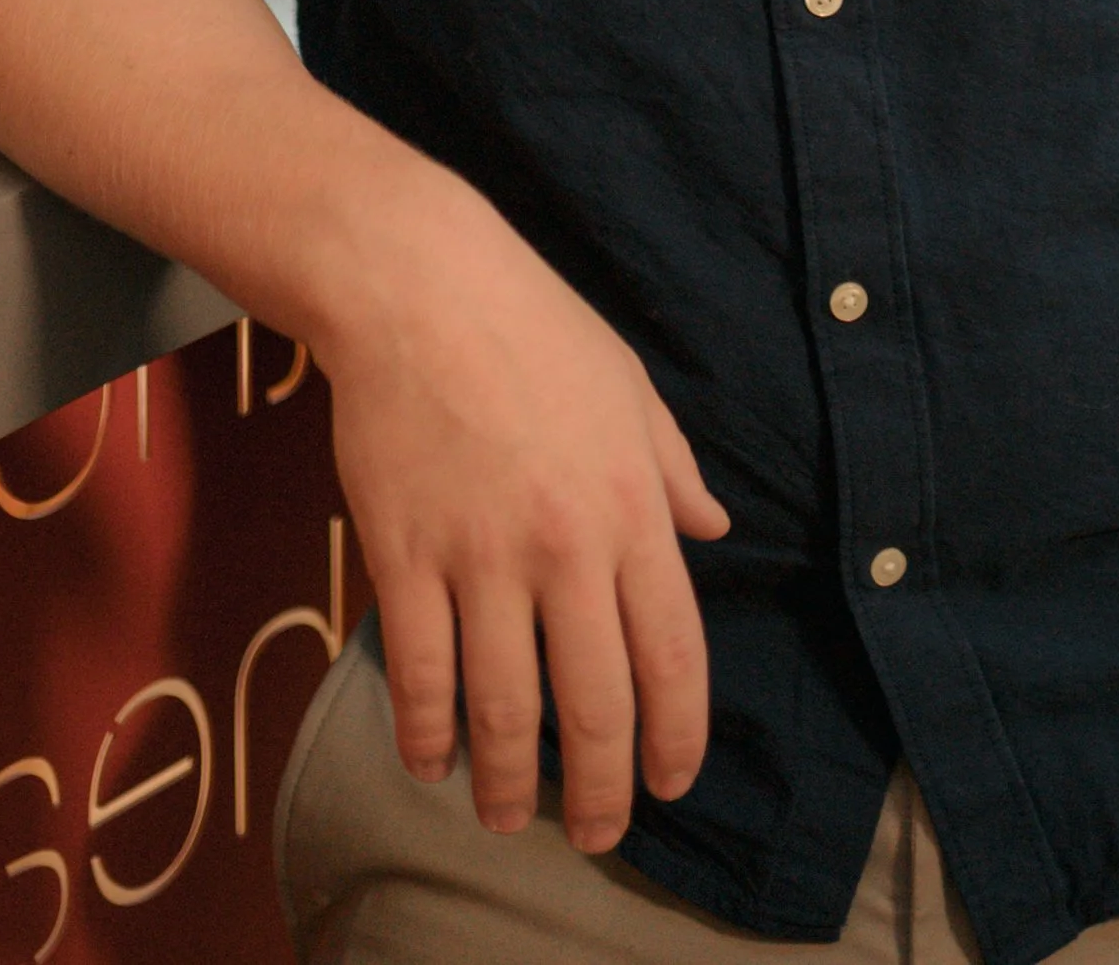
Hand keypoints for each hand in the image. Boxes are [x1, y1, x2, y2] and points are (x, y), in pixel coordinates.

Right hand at [316, 149, 729, 856]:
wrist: (418, 285)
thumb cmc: (533, 327)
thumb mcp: (631, 389)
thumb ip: (674, 470)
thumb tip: (714, 528)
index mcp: (633, 508)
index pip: (673, 657)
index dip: (676, 739)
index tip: (670, 782)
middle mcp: (566, 547)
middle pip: (593, 706)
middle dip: (598, 792)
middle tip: (594, 833)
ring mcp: (480, 556)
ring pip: (501, 709)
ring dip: (507, 783)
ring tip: (508, 815)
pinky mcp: (404, 555)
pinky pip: (420, 672)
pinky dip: (426, 734)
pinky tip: (432, 760)